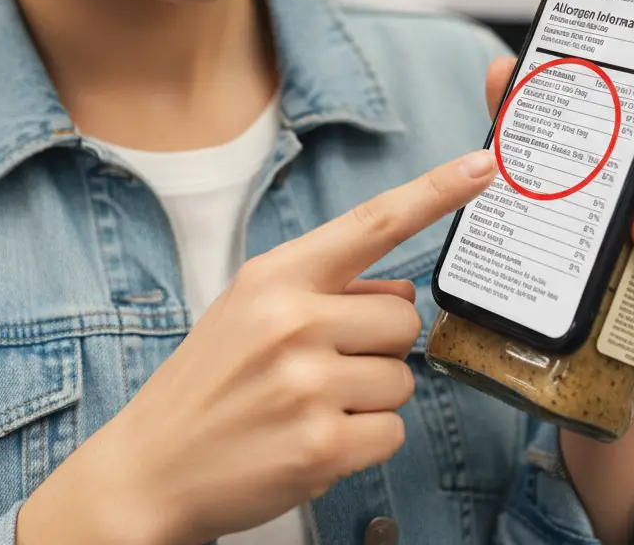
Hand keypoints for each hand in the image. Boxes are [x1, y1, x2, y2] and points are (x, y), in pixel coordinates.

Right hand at [16, 148, 497, 544]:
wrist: (151, 466)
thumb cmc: (210, 381)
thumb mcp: (250, 307)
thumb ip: (325, 287)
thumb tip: (401, 293)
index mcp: (277, 276)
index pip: (372, 222)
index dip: (434, 191)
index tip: (482, 166)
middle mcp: (294, 321)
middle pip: (406, 319)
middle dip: (382, 345)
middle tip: (327, 366)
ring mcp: (307, 385)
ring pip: (403, 379)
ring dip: (371, 396)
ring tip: (311, 405)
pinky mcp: (320, 447)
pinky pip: (391, 432)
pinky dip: (363, 440)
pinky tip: (315, 440)